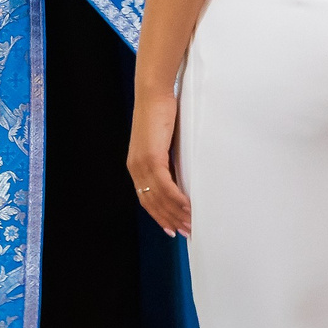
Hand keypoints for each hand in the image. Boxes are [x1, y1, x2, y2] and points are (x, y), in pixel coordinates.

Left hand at [128, 85, 190, 235]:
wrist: (153, 94)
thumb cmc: (160, 114)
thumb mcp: (163, 142)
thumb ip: (167, 160)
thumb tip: (180, 174)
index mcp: (137, 166)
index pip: (146, 199)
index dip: (159, 216)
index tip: (172, 228)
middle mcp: (136, 168)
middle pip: (152, 203)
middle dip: (169, 220)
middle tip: (186, 233)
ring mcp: (142, 164)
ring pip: (159, 198)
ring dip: (176, 214)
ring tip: (190, 225)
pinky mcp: (152, 157)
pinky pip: (165, 186)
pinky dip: (176, 200)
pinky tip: (188, 208)